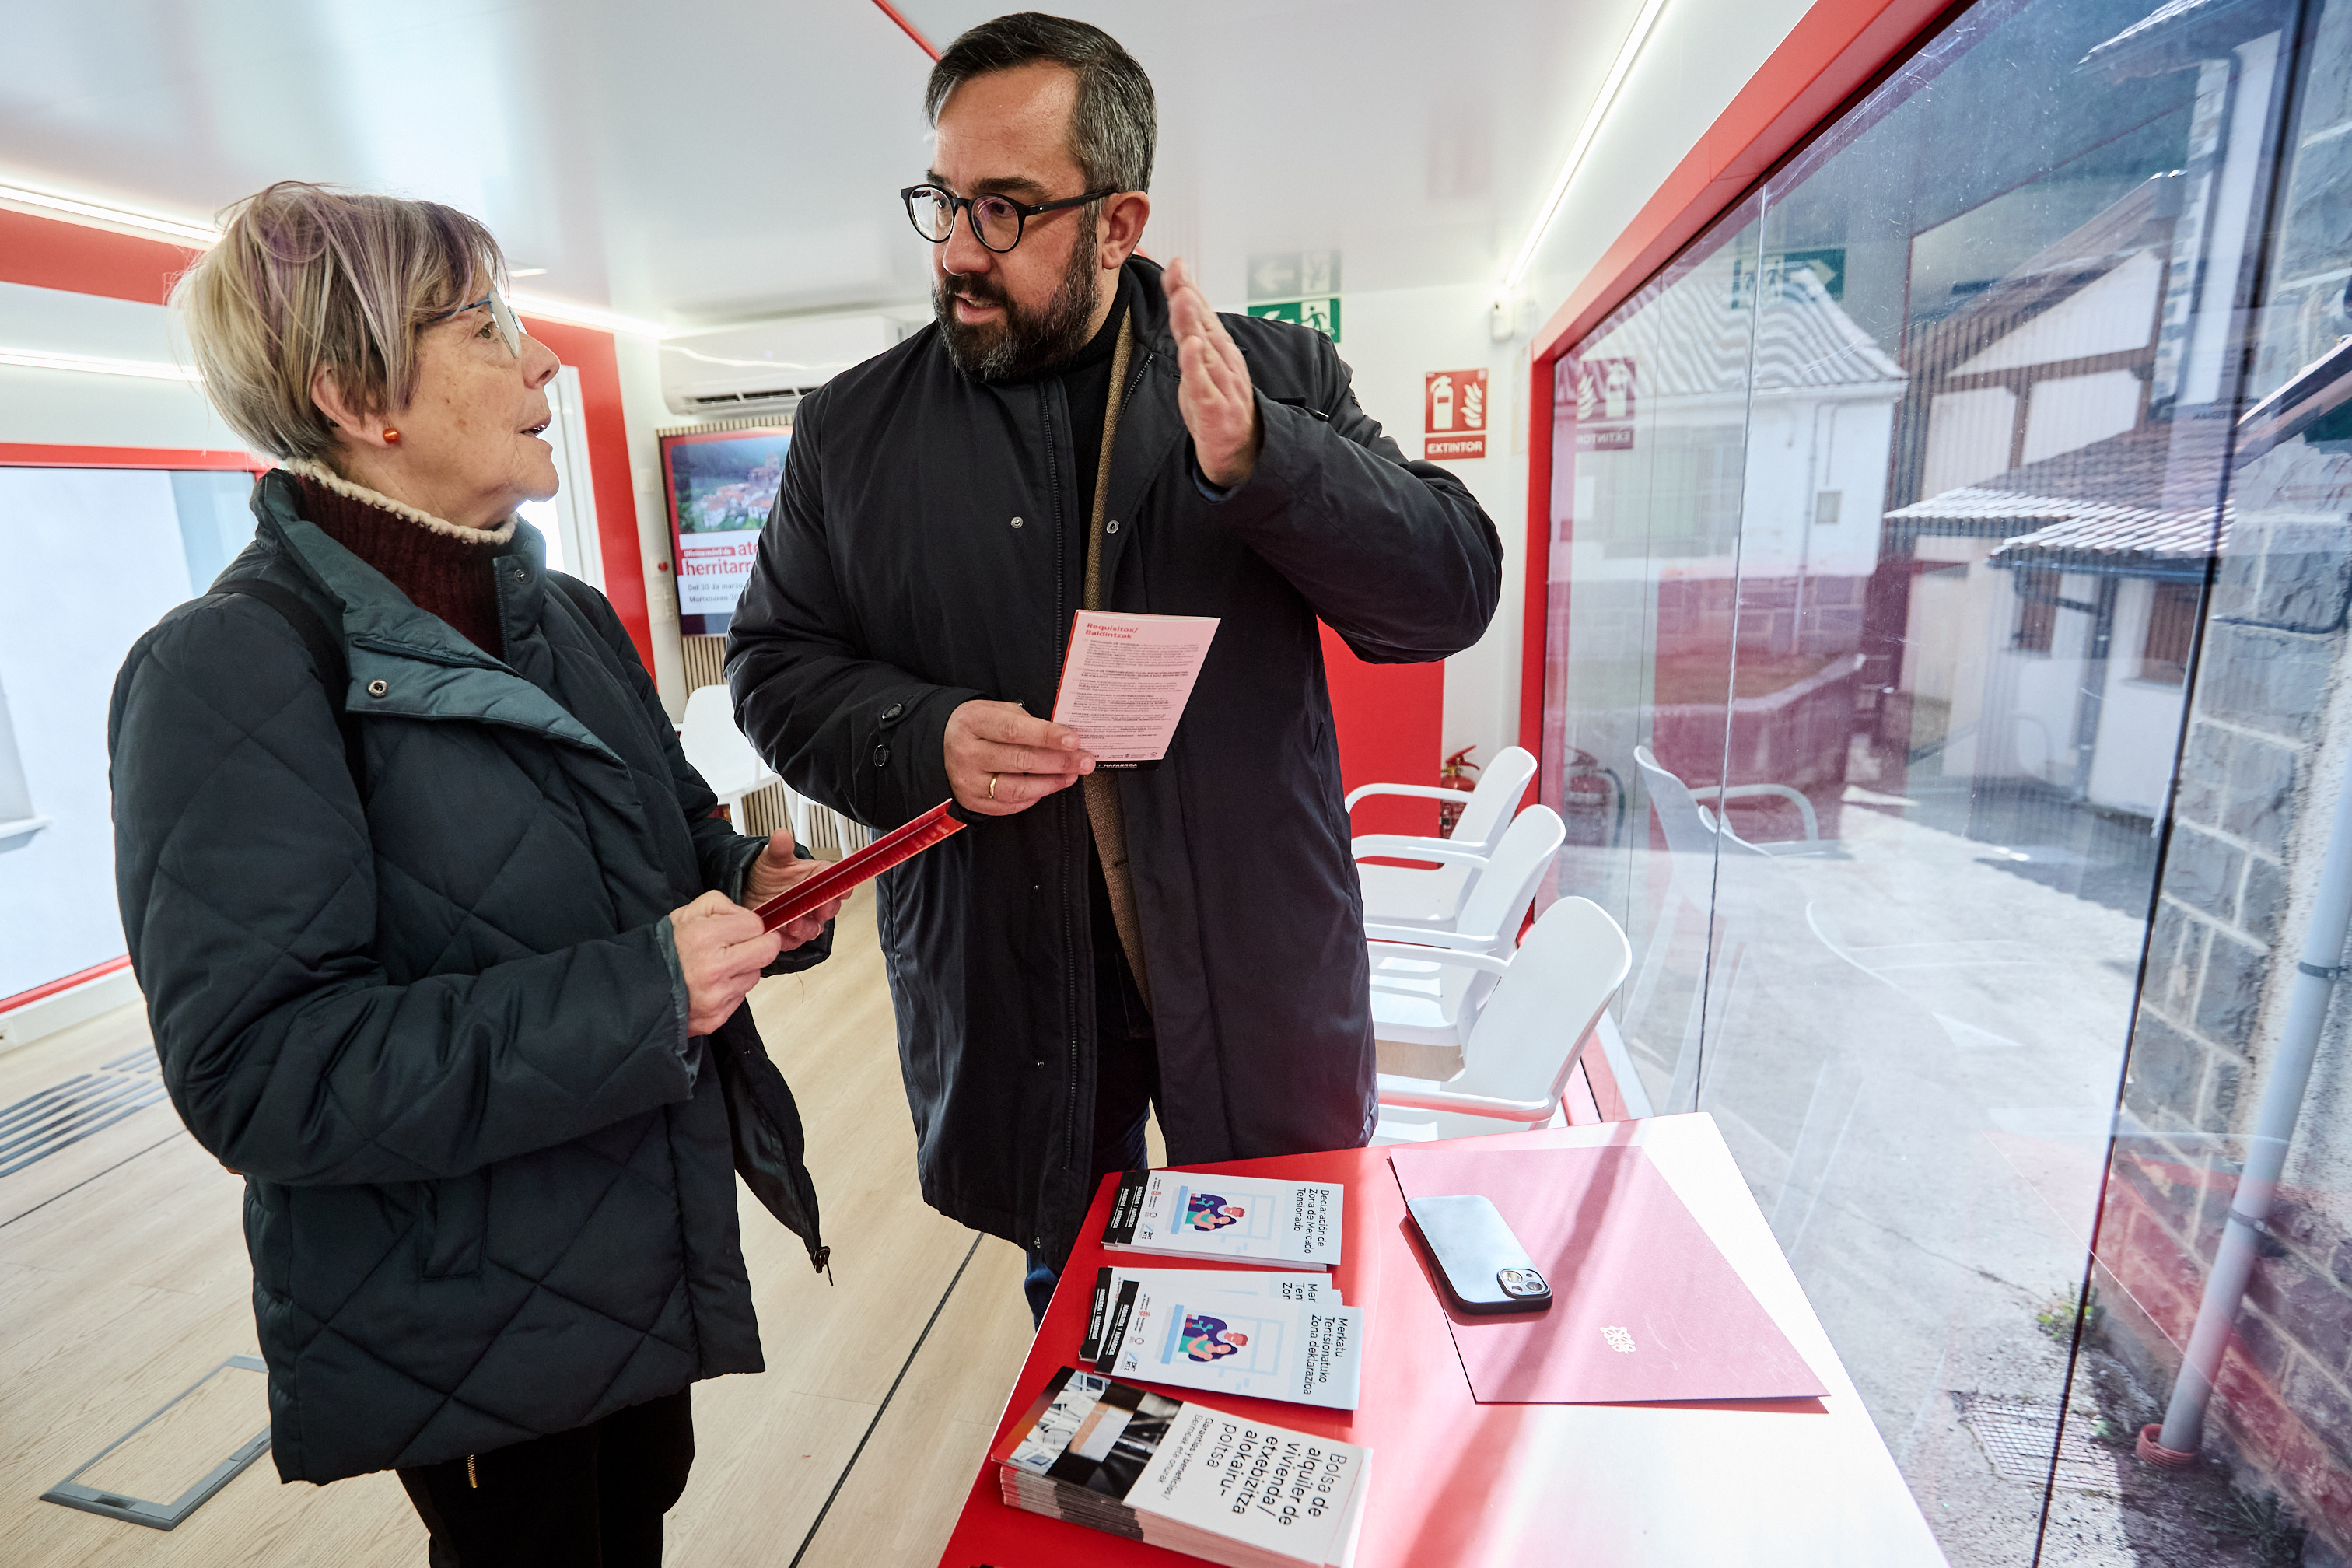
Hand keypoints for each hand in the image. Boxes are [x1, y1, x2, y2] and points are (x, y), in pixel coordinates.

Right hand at [670, 890, 784, 1034]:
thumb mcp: (686, 913)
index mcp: (705, 937)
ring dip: (744, 969)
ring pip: (754, 976)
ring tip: (720, 966)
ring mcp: (716, 997)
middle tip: (747, 944)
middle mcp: (713, 969)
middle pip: (767, 951)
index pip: (755, 925)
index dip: (749, 924)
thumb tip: (748, 916)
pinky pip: (740, 997)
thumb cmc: (665, 949)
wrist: (638, 988)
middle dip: (762, 944)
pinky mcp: (717, 1017)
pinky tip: (712, 984)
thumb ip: (721, 905)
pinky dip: (732, 988)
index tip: (741, 928)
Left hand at [739, 825, 844, 948]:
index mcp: (818, 878)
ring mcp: (805, 918)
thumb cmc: (766, 874)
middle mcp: (816, 900)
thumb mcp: (772, 858)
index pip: (839, 882)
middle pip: (831, 907)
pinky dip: (788, 939)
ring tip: (793, 924)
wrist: (747, 892)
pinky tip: (780, 933)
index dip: (843, 886)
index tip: (843, 889)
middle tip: (820, 908)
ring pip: (814, 927)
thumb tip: (781, 836)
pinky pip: (795, 941)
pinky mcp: (791, 935)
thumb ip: (780, 848)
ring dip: (806, 927)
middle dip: (826, 909)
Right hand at [946, 699, 1091, 815]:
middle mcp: (967, 753)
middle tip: (1085, 760)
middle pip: (1020, 761)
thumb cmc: (977, 725)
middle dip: (1059, 762)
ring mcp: (968, 780)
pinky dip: (1035, 797)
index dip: (1047, 736)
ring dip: (1051, 783)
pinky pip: (1010, 804)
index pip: (1014, 731)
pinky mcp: (972, 801)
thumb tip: (1062, 736)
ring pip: (1017, 788)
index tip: (1073, 740)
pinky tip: (1049, 786)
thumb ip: (1024, 721)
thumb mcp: (994, 710)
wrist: (941, 744)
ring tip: (1072, 774)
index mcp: (973, 723)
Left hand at [1165, 256, 1261, 489]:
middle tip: (1178, 272)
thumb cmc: (1218, 405)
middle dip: (1189, 296)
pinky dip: (1197, 366)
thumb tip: (1180, 302)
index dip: (1188, 287)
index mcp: (1219, 351)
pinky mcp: (1215, 409)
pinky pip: (1204, 385)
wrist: (1240, 452)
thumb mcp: (1202, 367)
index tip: (1176, 263)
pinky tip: (1192, 347)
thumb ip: (1191, 335)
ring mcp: (1221, 385)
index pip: (1202, 313)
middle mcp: (1223, 363)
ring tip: (1183, 298)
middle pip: (1203, 324)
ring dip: (1193, 322)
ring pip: (1204, 349)